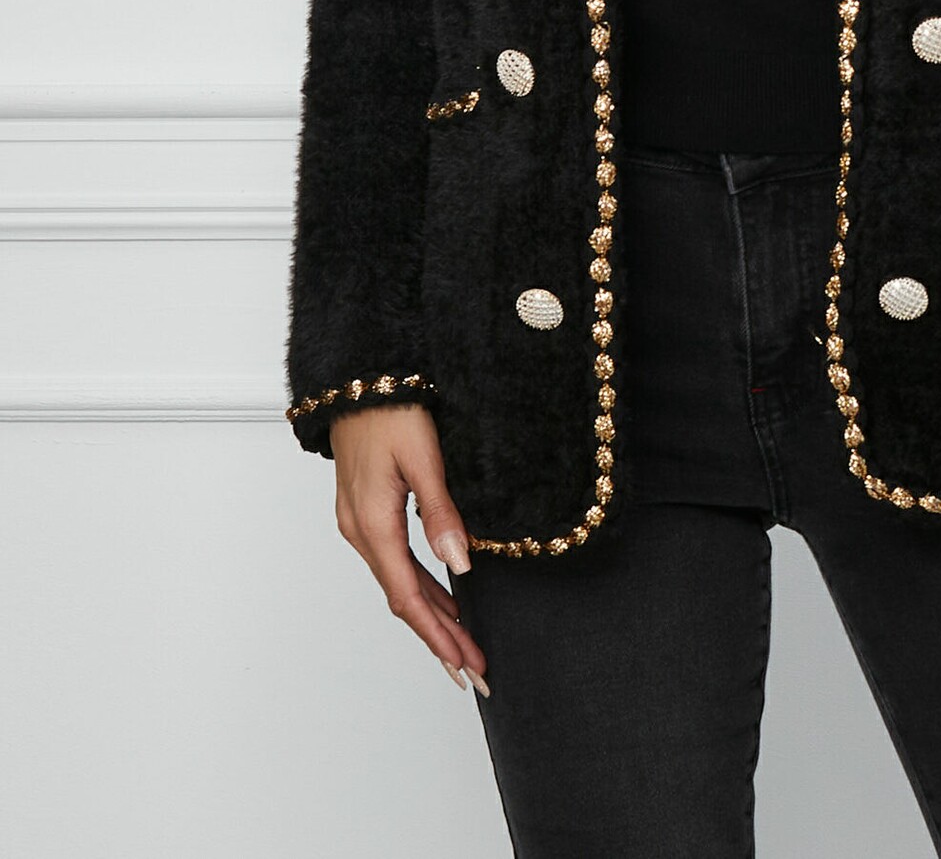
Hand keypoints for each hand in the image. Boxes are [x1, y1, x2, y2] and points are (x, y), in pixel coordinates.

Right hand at [329, 404, 489, 694]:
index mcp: (373, 523)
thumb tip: (461, 564)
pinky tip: (444, 598)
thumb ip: (441, 511)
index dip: (438, 636)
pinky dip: (421, 588)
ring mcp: (360, 522)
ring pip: (399, 583)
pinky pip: (395, 562)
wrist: (357, 377)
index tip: (465, 665)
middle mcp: (361, 531)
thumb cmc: (392, 408)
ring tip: (464, 646)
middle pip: (403, 600)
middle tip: (474, 671)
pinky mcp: (366, 511)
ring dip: (432, 617)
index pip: (408, 597)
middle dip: (440, 638)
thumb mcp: (423, 457)